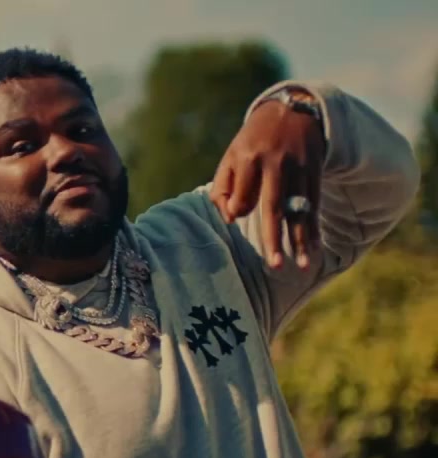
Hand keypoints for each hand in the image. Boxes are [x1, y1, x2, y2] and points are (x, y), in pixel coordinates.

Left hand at [209, 92, 326, 269]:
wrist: (292, 109)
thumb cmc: (253, 141)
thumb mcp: (232, 155)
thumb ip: (224, 186)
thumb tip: (230, 217)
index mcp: (249, 158)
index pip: (243, 195)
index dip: (239, 208)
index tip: (237, 216)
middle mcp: (276, 163)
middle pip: (273, 206)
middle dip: (273, 238)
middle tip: (273, 265)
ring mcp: (299, 167)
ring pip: (300, 209)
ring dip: (301, 240)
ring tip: (302, 266)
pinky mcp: (315, 170)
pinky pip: (315, 204)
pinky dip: (315, 228)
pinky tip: (314, 248)